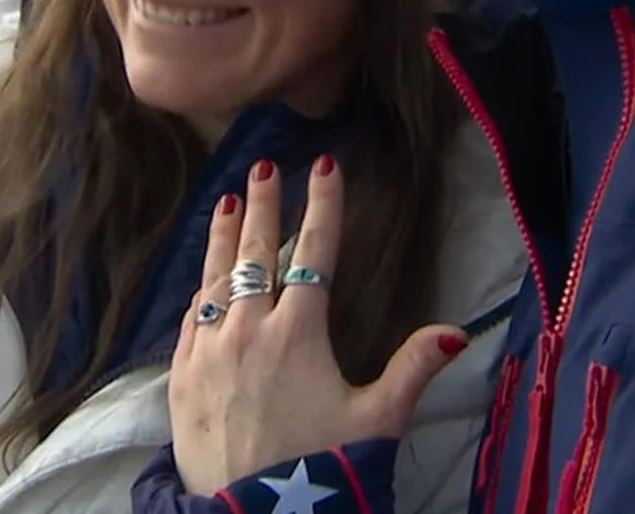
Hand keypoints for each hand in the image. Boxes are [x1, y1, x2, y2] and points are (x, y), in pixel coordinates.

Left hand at [167, 156, 468, 495]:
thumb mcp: (377, 421)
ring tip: (230, 202)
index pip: (315, 252)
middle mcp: (248, 330)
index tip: (325, 165)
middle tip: (266, 167)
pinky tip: (204, 279)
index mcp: (299, 332)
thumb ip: (412, 370)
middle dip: (266, 206)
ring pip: (216, 279)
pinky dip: (200, 290)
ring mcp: (208, 351)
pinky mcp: (181, 377)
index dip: (323, 206)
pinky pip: (190, 319)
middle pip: (257, 253)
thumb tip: (454, 332)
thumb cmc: (320, 469)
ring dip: (224, 238)